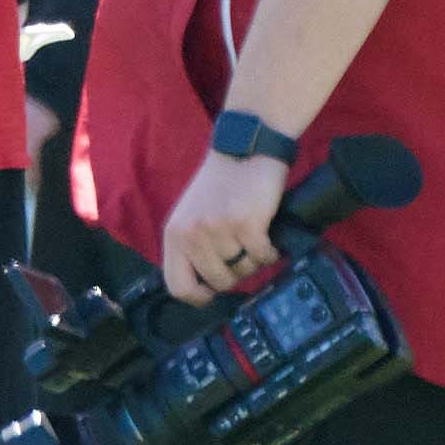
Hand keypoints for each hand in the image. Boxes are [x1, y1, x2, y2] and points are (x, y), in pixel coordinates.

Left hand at [161, 146, 289, 300]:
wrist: (245, 148)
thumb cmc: (220, 184)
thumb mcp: (191, 215)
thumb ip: (191, 247)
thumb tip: (206, 287)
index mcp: (174, 234)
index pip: (177, 286)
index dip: (198, 296)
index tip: (213, 290)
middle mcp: (192, 234)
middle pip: (218, 282)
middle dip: (236, 273)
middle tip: (243, 253)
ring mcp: (218, 229)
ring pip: (244, 270)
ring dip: (254, 259)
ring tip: (254, 237)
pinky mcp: (246, 223)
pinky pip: (263, 257)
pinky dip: (271, 251)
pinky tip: (268, 236)